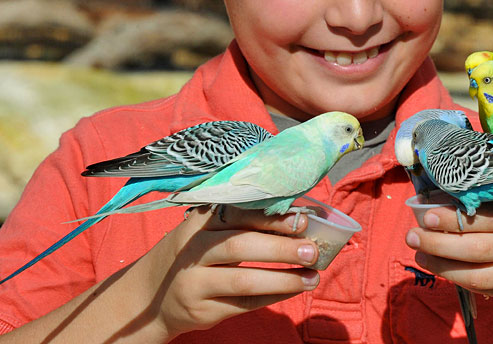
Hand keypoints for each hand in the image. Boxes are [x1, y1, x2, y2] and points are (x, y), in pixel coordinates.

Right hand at [136, 205, 320, 338]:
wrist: (149, 296)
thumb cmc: (194, 253)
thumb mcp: (208, 230)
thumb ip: (246, 221)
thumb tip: (303, 215)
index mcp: (199, 221)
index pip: (238, 214)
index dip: (272, 217)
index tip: (303, 219)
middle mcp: (192, 250)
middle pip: (240, 246)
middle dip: (281, 248)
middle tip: (312, 251)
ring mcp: (194, 282)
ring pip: (244, 280)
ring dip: (283, 279)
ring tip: (312, 277)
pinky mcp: (201, 310)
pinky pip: (244, 303)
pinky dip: (273, 296)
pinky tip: (294, 289)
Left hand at [404, 201, 492, 302]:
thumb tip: (445, 192)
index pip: (489, 217)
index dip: (455, 218)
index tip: (425, 214)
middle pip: (479, 249)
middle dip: (439, 244)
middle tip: (411, 236)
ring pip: (480, 276)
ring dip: (444, 267)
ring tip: (420, 254)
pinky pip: (489, 290)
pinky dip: (461, 280)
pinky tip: (442, 269)